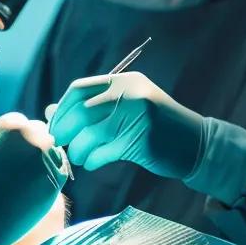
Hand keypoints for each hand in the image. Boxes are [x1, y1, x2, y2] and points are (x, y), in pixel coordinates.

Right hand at [0, 113, 67, 244]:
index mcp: (12, 127)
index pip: (20, 122)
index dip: (10, 136)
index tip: (4, 149)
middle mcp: (34, 140)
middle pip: (40, 135)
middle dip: (28, 145)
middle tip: (16, 164)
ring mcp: (46, 163)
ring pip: (52, 153)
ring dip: (41, 160)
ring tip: (23, 177)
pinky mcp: (53, 186)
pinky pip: (58, 173)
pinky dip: (48, 177)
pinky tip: (31, 188)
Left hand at [44, 72, 204, 178]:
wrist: (195, 143)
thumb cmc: (155, 127)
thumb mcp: (124, 110)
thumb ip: (91, 109)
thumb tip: (49, 112)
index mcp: (124, 81)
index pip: (79, 90)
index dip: (62, 109)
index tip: (55, 126)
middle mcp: (131, 94)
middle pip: (82, 110)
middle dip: (64, 129)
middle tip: (59, 143)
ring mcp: (138, 116)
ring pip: (91, 133)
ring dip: (79, 149)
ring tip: (80, 157)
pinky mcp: (143, 140)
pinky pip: (106, 151)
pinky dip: (94, 159)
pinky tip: (94, 163)